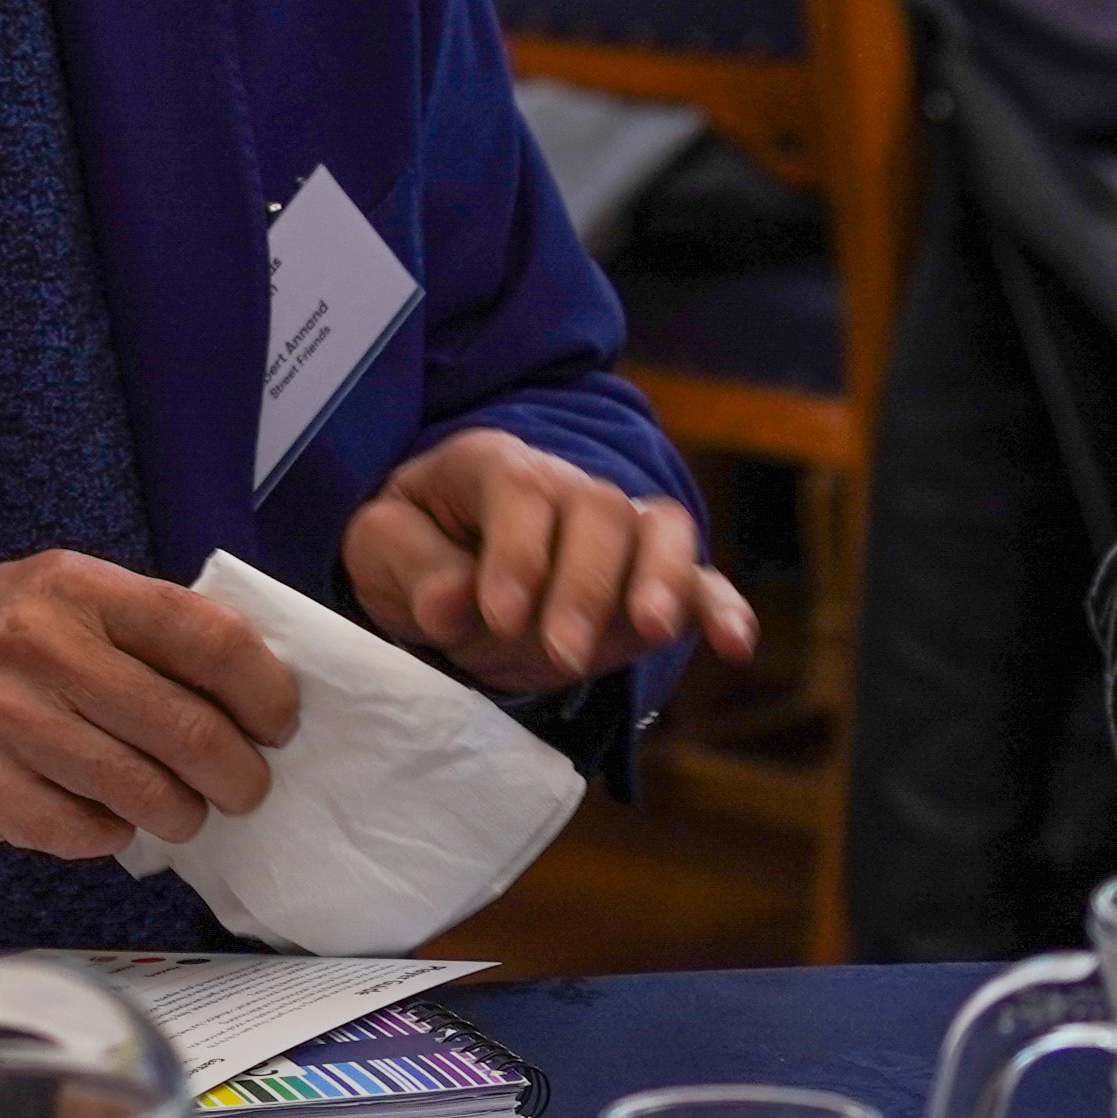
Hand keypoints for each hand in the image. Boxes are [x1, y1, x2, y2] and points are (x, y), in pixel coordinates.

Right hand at [0, 552, 297, 857]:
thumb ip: (142, 629)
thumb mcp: (57, 595)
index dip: (264, 689)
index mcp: (77, 588)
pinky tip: (106, 821)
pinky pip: (81, 830)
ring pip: (142, 790)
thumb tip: (249, 689)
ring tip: (182, 813)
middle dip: (237, 774)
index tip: (280, 724)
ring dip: (180, 814)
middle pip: (186, 727)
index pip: (207, 637)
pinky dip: (110, 835)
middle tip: (245, 789)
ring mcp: (4, 718)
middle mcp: (42, 646)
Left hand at [338, 428, 755, 697]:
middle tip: (561, 651)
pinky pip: (696, 580)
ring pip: (657, 529)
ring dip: (659, 582)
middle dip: (584, 584)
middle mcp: (565, 485)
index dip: (516, 549)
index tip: (502, 612)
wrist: (443, 565)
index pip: (518, 488)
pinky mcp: (649, 580)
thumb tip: (453, 604)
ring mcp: (617, 530)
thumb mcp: (381, 550)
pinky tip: (735, 644)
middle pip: (597, 509)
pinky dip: (719, 607)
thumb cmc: (410, 548)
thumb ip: (414, 569)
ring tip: (650, 633)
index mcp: (492, 466)